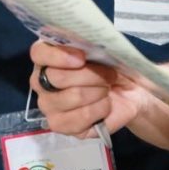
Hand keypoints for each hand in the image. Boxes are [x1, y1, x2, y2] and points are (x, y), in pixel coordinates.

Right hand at [29, 41, 145, 135]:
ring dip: (99, 91)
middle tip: (109, 75)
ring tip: (107, 90)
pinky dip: (101, 109)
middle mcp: (42, 81)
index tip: (82, 57)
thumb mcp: (105, 49)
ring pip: (73, 96)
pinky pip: (81, 117)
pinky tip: (105, 105)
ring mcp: (49, 105)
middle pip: (58, 77)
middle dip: (91, 75)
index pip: (39, 53)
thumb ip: (91, 44)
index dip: (58, 55)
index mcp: (48, 56)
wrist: (129, 92)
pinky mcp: (61, 125)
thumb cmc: (112, 66)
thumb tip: (87, 44)